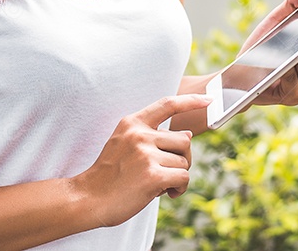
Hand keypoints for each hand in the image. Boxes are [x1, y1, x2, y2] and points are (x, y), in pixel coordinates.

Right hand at [72, 94, 211, 227]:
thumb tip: (188, 134)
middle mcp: (140, 134)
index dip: (191, 101)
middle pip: (184, 139)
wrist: (88, 198)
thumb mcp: (124, 144)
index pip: (167, 104)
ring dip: (178, 175)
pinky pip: (183, 177)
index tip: (209, 99)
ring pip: (184, 161)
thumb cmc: (109, 175)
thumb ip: (152, 136)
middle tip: (169, 171)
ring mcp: (146, 154)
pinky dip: (180, 188)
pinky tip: (167, 193)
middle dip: (182, 157)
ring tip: (161, 185)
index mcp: (132, 123)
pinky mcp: (153, 175)